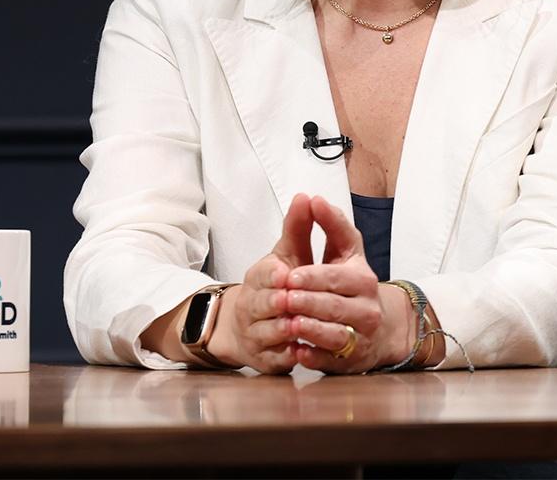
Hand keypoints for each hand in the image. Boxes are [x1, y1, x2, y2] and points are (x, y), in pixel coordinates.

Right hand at [207, 193, 314, 372]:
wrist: (249, 327)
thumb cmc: (277, 285)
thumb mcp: (288, 254)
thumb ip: (299, 227)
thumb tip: (306, 196)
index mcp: (258, 277)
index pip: (263, 273)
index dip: (274, 274)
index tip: (286, 273)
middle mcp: (252, 305)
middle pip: (264, 303)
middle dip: (280, 302)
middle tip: (294, 301)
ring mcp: (257, 334)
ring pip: (268, 332)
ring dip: (284, 329)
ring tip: (300, 326)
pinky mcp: (265, 360)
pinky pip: (275, 359)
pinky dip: (286, 356)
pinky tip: (300, 353)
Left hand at [282, 195, 406, 373]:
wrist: (380, 326)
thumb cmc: (352, 282)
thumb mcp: (344, 251)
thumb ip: (328, 224)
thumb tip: (310, 197)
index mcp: (361, 277)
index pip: (337, 276)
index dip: (314, 276)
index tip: (290, 275)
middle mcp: (366, 307)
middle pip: (334, 305)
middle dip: (307, 302)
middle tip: (283, 299)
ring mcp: (361, 335)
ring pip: (335, 334)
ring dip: (311, 329)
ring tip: (290, 323)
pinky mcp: (352, 360)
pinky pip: (333, 360)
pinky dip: (316, 357)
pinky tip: (298, 352)